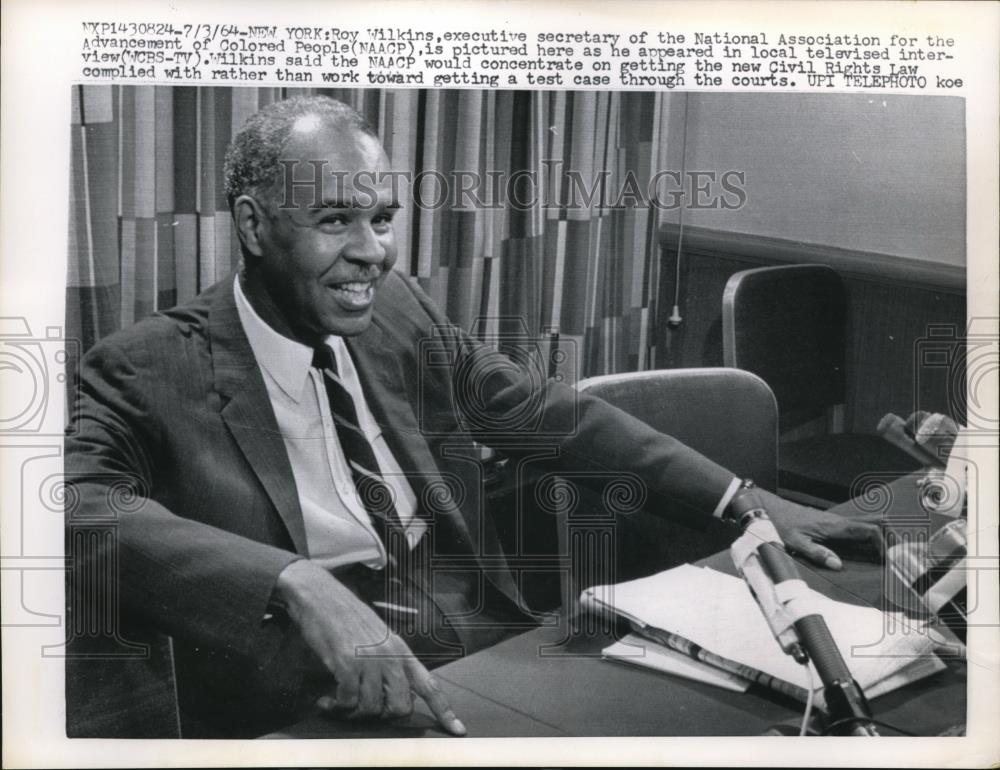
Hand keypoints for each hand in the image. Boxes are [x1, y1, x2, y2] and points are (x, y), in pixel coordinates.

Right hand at [273, 559, 465, 735]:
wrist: (321, 596)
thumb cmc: (348, 617)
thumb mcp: (379, 637)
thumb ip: (391, 664)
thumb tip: (397, 696)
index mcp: (401, 650)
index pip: (429, 685)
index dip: (445, 710)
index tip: (458, 730)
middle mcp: (390, 656)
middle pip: (401, 707)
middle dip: (382, 716)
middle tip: (362, 709)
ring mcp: (369, 660)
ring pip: (372, 709)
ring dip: (352, 712)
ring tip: (337, 702)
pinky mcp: (346, 663)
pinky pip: (347, 702)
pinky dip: (336, 706)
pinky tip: (326, 699)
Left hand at [754, 488, 882, 569]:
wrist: (770, 508)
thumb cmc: (781, 524)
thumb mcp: (795, 542)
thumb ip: (817, 553)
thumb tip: (839, 565)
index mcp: (835, 525)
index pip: (870, 530)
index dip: (883, 543)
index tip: (889, 559)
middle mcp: (840, 521)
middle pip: (876, 522)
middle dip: (891, 537)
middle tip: (900, 556)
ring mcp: (837, 521)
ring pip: (869, 524)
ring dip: (882, 536)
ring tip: (891, 555)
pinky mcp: (832, 524)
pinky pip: (858, 528)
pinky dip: (870, 537)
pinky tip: (872, 550)